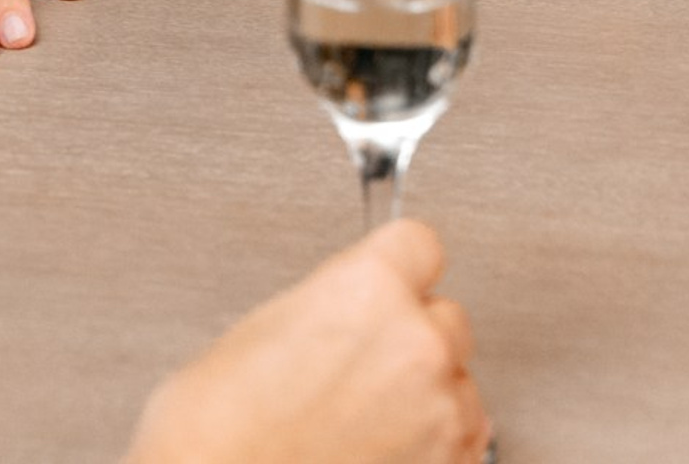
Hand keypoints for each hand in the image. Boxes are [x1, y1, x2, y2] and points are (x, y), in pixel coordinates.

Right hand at [123, 221, 489, 463]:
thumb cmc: (223, 426)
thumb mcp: (267, 327)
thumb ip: (333, 307)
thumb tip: (351, 317)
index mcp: (370, 288)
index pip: (420, 245)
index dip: (399, 265)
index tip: (393, 276)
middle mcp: (416, 345)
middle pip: (447, 317)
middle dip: (412, 334)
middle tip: (362, 360)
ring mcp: (438, 414)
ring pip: (460, 383)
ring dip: (428, 393)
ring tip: (367, 414)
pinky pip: (466, 442)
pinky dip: (437, 443)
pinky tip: (386, 444)